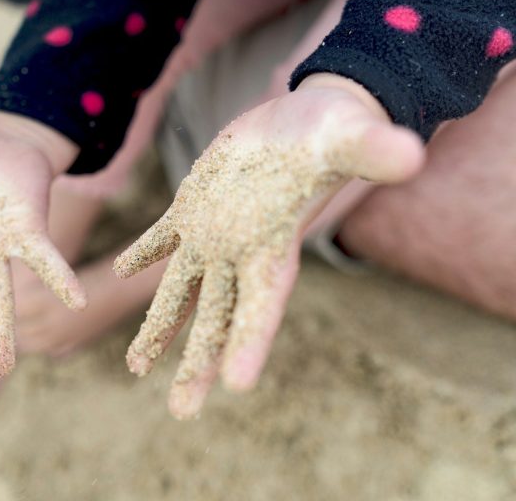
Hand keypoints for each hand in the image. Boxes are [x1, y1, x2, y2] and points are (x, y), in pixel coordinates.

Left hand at [115, 74, 424, 418]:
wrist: (307, 120)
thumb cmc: (336, 131)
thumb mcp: (351, 138)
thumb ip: (373, 153)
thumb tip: (411, 155)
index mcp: (275, 245)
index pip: (264, 303)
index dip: (251, 342)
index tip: (235, 387)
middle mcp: (241, 251)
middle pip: (217, 318)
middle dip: (198, 363)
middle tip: (180, 411)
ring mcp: (214, 232)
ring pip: (182, 289)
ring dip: (160, 327)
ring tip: (135, 366)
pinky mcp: (195, 205)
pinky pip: (163, 237)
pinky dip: (143, 253)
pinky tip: (120, 270)